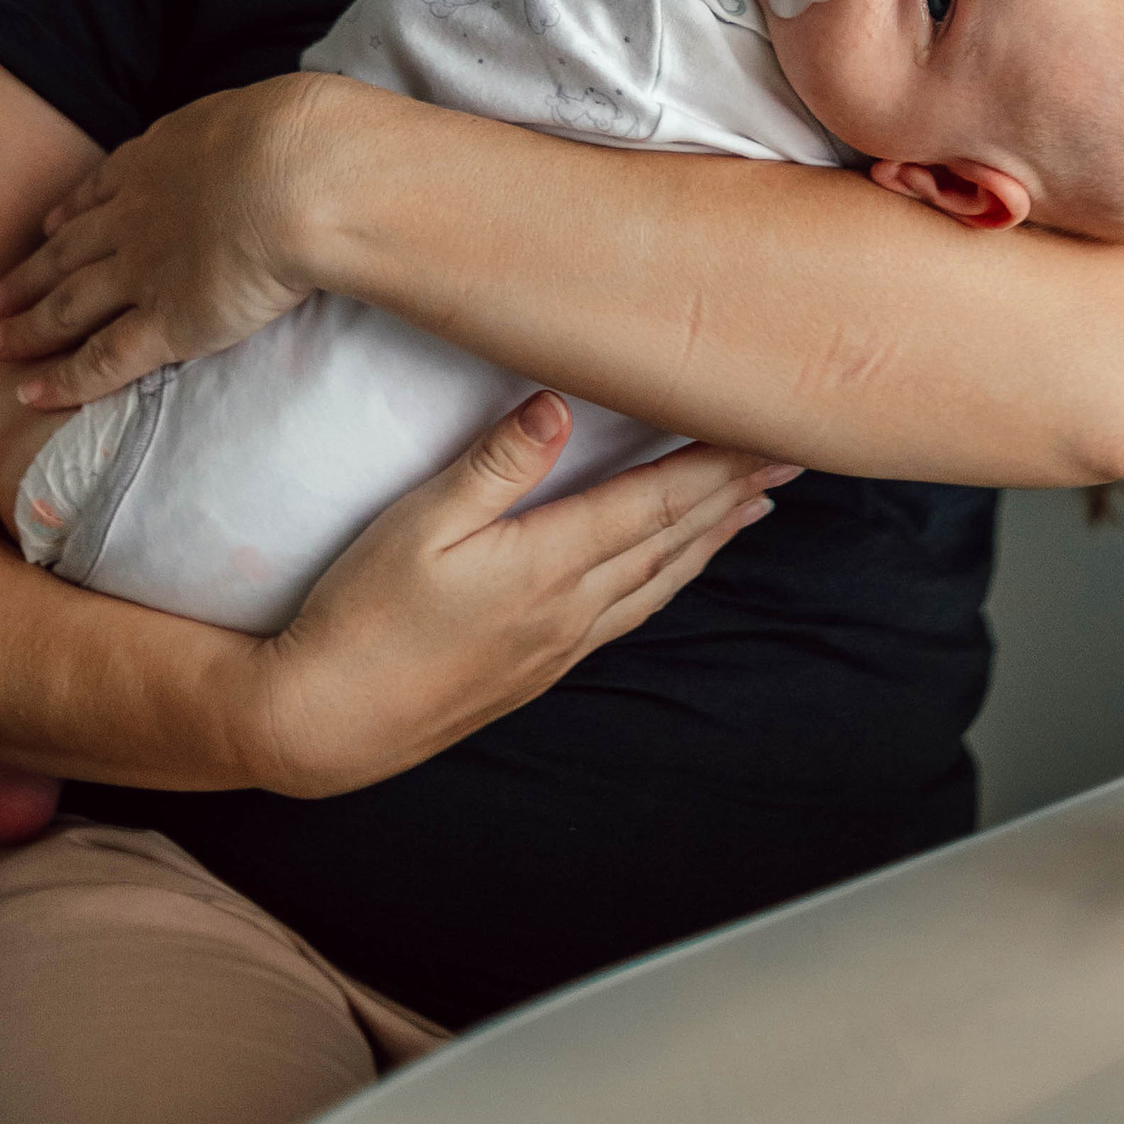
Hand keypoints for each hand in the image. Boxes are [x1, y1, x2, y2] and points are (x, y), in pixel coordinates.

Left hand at [0, 76, 327, 408]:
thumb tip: (276, 133)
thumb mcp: (262, 114)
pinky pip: (104, 359)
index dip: (70, 212)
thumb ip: (250, 132)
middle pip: (67, 252)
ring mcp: (144, 271)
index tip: (48, 225)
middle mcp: (136, 217)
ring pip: (68, 305)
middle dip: (27, 276)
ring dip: (28, 326)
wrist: (297, 174)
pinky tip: (32, 396)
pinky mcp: (167, 323)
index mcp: (160, 160)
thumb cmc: (298, 135)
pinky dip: (64, 381)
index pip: (102, 189)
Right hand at [240, 394, 797, 796]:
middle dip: (736, 492)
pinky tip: (671, 570)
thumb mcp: (419, 522)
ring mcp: (559, 643)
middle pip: (674, 538)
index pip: (657, 500)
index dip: (719, 462)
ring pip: (659, 580)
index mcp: (549, 563)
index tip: (769, 430)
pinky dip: (669, 579)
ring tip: (753, 507)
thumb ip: (496, 463)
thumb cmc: (364, 614)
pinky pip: (629, 613)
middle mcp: (571, 607)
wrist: (331, 722)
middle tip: (792, 454)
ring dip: (712, 538)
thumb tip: (558, 402)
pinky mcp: (539, 667)